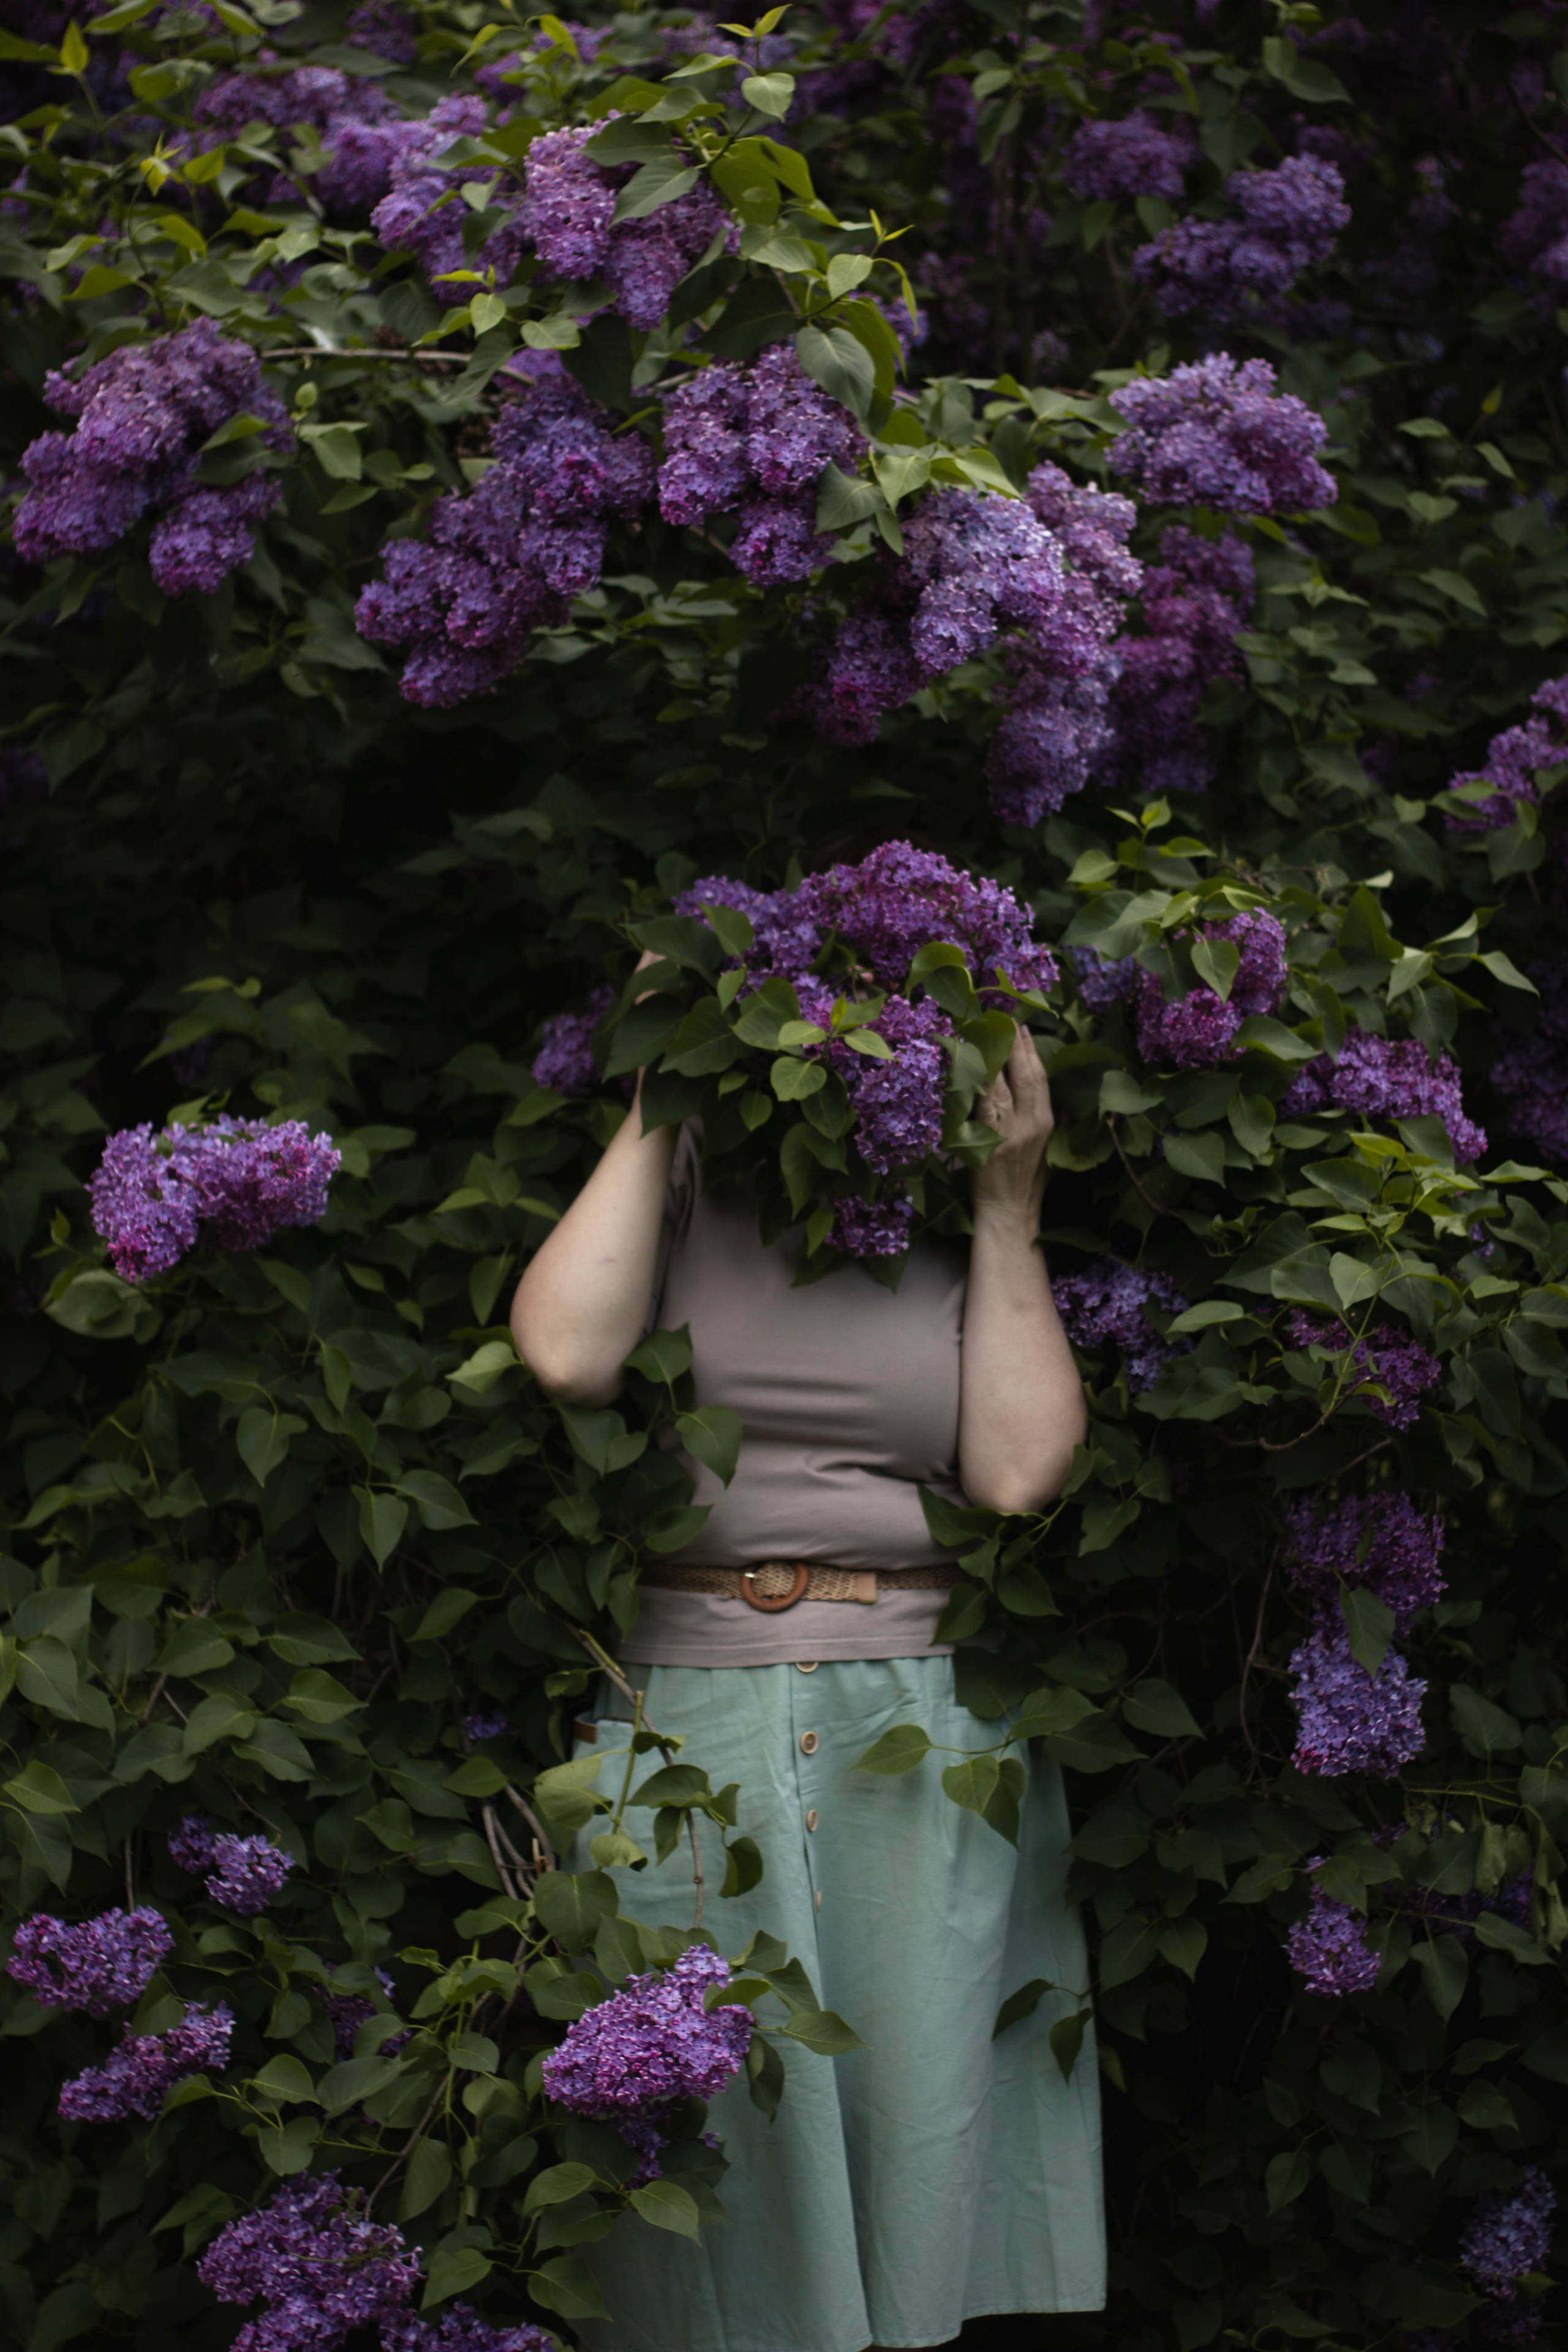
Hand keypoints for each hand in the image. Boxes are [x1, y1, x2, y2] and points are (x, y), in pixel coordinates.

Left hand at [970, 1029, 1054, 1223]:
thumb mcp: (1049, 1151)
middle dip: (1015, 1046)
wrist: (1009, 1213)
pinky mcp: (989, 1143)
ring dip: (994, 1057)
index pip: (1041, 1079)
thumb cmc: (1026, 1184)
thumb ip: (1053, 1124)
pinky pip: (983, 1107)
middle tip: (1004, 1019)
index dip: (1032, 1053)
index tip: (1024, 1030)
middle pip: (1026, 1076)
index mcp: (1047, 1123)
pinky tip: (972, 1066)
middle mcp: (1031, 1123)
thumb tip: (1064, 1102)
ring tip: (985, 1033)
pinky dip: (978, 1085)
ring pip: (1003, 1086)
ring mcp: (1010, 1132)